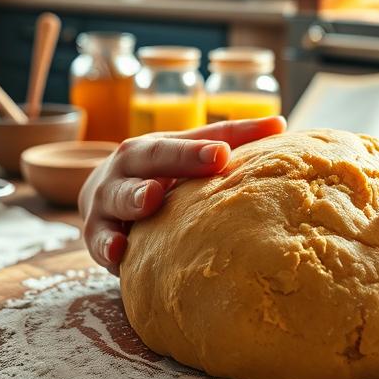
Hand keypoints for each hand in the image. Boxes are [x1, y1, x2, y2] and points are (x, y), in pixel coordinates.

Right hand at [79, 116, 285, 273]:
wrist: (100, 197)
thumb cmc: (158, 173)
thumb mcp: (185, 154)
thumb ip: (229, 139)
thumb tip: (282, 125)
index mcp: (152, 148)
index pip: (180, 143)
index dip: (200, 148)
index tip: (224, 154)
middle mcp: (127, 169)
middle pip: (148, 160)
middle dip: (173, 162)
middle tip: (200, 163)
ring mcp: (107, 201)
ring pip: (118, 198)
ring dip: (132, 199)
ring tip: (148, 200)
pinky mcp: (96, 235)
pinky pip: (99, 241)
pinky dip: (107, 246)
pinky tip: (119, 253)